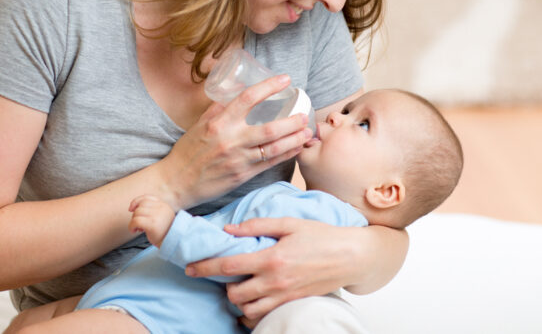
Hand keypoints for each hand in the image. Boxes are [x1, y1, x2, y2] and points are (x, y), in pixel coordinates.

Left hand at [128, 195, 175, 247]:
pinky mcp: (153, 225)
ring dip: (133, 221)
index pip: (147, 197)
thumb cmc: (163, 232)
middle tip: (139, 225)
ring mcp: (157, 216)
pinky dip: (131, 226)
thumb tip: (133, 208)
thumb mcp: (160, 217)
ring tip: (139, 229)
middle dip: (135, 215)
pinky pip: (136, 221)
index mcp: (164, 205)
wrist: (172, 244)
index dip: (136, 202)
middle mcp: (162, 208)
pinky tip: (134, 231)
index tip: (131, 209)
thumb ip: (152, 210)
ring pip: (137, 213)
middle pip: (140, 205)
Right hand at [159, 75, 312, 208]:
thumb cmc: (188, 151)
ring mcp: (238, 159)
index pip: (248, 98)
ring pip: (274, 147)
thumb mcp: (200, 124)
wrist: (177, 181)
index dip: (269, 87)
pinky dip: (286, 154)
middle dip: (292, 121)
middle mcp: (230, 139)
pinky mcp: (242, 174)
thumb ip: (218, 109)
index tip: (285, 79)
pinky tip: (296, 148)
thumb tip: (235, 92)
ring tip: (307, 131)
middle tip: (304, 114)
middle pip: (269, 128)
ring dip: (294, 139)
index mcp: (219, 122)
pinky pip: (269, 162)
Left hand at [184, 218, 361, 321]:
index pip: (229, 266)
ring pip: (247, 310)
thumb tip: (229, 230)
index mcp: (271, 257)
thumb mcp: (289, 223)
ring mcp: (284, 296)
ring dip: (238, 301)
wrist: (351, 256)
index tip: (190, 268)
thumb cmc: (321, 236)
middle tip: (224, 276)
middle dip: (223, 286)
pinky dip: (252, 314)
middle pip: (234, 294)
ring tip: (240, 287)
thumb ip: (256, 225)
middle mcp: (275, 281)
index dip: (205, 268)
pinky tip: (253, 300)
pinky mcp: (292, 304)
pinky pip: (263, 318)